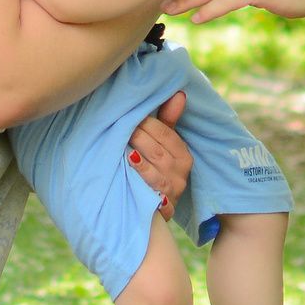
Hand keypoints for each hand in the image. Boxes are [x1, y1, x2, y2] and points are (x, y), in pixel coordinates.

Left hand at [127, 91, 191, 217]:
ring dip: (138, 157)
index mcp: (183, 155)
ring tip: (124, 146)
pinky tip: (129, 166)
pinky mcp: (163, 208)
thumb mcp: (163, 145)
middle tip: (121, 125)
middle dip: (139, 137)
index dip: (149, 124)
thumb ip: (168, 120)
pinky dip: (140, 178)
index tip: (132, 114)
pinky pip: (151, 191)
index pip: (167, 135)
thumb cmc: (156, 169)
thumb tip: (179, 93)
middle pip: (158, 152)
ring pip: (154, 171)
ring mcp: (172, 191)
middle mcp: (181, 174)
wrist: (151, 210)